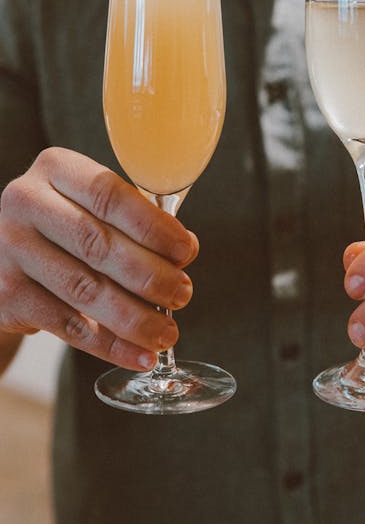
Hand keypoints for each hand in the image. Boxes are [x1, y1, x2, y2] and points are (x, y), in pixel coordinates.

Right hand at [0, 147, 197, 372]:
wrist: (5, 255)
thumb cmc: (68, 224)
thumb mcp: (91, 204)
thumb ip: (135, 218)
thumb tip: (184, 248)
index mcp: (55, 169)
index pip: (109, 194)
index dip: (153, 226)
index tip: (187, 251)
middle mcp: (25, 203)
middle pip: (97, 244)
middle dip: (149, 274)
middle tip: (183, 293)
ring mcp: (9, 249)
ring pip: (84, 289)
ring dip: (134, 317)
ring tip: (167, 332)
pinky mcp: (5, 294)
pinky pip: (67, 325)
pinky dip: (109, 344)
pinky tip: (139, 354)